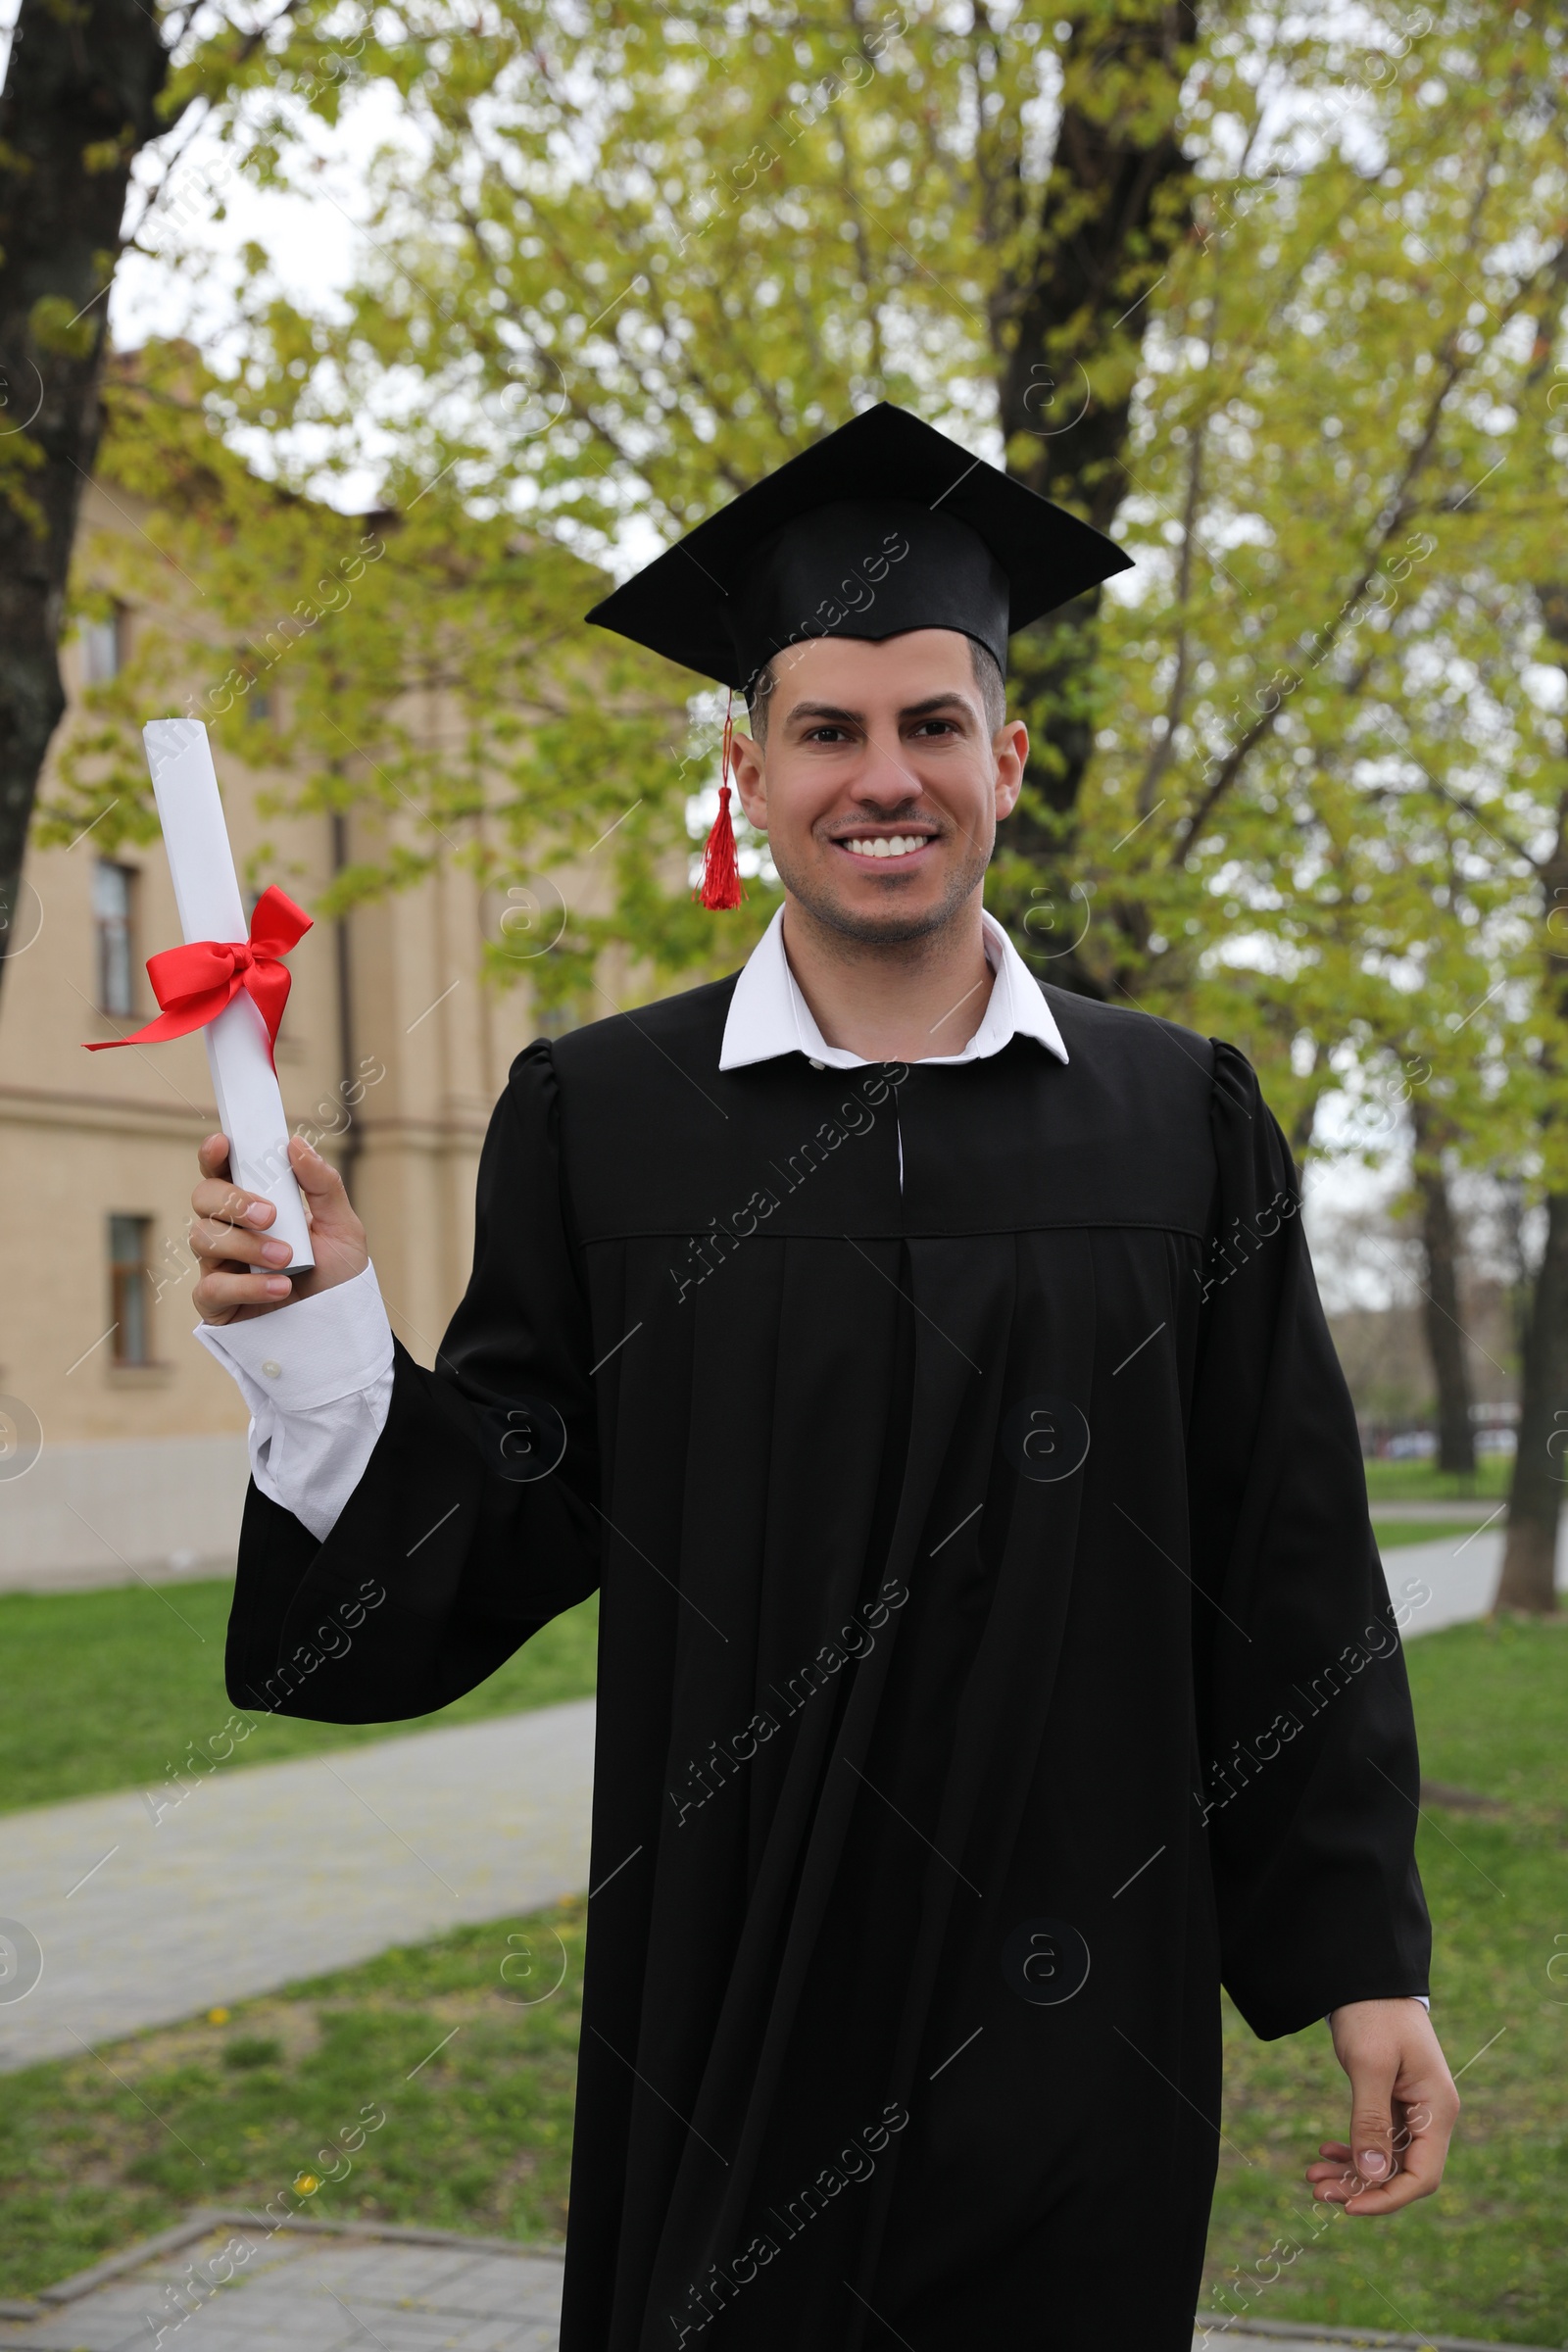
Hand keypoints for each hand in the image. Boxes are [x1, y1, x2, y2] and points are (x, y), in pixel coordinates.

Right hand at [191, 1133, 367, 1324]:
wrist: (340, 1326)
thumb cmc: (337, 1274)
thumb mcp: (342, 1226)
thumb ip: (322, 1185)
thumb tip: (296, 1143)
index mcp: (255, 1204)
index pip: (222, 1171)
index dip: (214, 1154)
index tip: (223, 1143)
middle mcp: (231, 1230)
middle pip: (202, 1198)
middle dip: (233, 1202)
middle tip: (270, 1216)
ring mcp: (219, 1265)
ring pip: (204, 1238)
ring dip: (247, 1246)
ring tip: (288, 1259)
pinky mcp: (216, 1302)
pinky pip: (212, 1286)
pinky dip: (247, 1285)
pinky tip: (280, 1287)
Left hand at [1307, 1998, 1458, 2215]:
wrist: (1368, 1976)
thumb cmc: (1373, 2014)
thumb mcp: (1368, 2066)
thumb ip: (1371, 2121)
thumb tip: (1372, 2178)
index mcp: (1437, 2109)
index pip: (1422, 2176)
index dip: (1387, 2198)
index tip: (1348, 2207)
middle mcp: (1432, 2115)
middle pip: (1402, 2172)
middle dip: (1361, 2188)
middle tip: (1316, 2191)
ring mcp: (1414, 2109)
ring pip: (1386, 2159)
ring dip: (1351, 2172)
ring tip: (1311, 2177)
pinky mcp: (1395, 2101)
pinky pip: (1378, 2139)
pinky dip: (1352, 2149)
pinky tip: (1325, 2149)